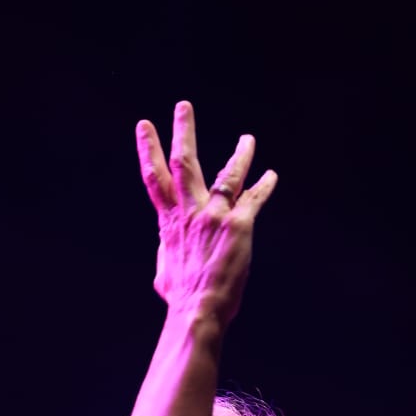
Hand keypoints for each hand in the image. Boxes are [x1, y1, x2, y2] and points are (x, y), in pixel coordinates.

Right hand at [135, 100, 277, 323]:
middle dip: (183, 132)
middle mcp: (190, 212)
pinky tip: (271, 174)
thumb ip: (165, 252)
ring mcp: (214, 216)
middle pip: (184, 163)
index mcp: (170, 222)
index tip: (145, 126)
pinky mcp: (238, 225)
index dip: (149, 150)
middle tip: (183, 106)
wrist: (198, 310)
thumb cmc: (181, 297)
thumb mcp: (164, 271)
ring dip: (239, 153)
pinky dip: (263, 185)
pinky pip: (253, 198)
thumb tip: (163, 251)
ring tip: (248, 137)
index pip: (155, 178)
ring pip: (225, 174)